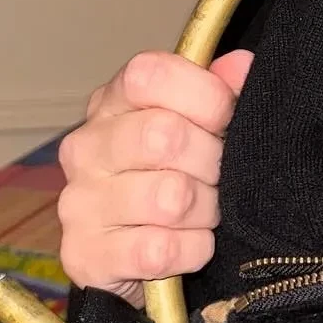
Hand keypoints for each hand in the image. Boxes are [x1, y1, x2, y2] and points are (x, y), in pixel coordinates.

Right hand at [57, 47, 254, 304]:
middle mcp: (86, 146)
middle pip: (165, 136)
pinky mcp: (84, 255)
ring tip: (204, 212)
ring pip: (170, 198)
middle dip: (212, 161)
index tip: (226, 119)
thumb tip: (243, 66)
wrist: (127, 256)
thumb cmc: (168, 174)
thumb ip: (218, 91)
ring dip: (205, 210)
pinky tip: (190, 245)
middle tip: (218, 176)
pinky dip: (192, 250)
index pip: (151, 76)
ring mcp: (79, 201)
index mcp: (112, 102)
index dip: (205, 96)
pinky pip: (161, 250)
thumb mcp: (194, 125)